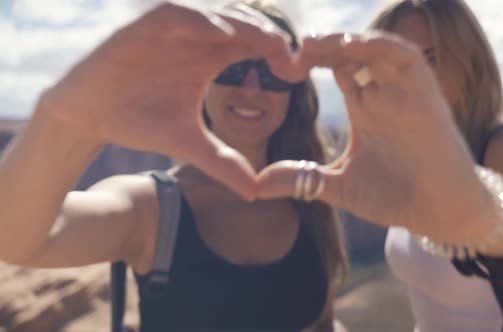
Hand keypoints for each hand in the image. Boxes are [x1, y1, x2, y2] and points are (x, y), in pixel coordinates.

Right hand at [36, 3, 299, 198]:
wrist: (89, 116)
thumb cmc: (139, 122)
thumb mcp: (189, 145)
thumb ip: (223, 163)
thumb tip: (254, 192)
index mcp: (210, 59)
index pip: (252, 47)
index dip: (277, 55)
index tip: (299, 73)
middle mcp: (195, 39)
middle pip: (240, 27)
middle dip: (268, 38)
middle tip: (292, 57)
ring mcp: (170, 31)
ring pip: (213, 16)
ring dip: (240, 25)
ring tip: (267, 42)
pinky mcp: (142, 28)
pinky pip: (174, 16)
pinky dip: (197, 21)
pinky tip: (219, 35)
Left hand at [258, 32, 494, 242]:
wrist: (440, 214)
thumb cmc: (394, 197)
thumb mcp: (337, 187)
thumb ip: (300, 179)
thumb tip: (255, 186)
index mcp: (365, 108)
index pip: (337, 67)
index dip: (310, 59)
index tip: (280, 65)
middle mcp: (384, 94)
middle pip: (352, 52)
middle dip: (322, 45)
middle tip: (290, 49)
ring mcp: (405, 93)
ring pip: (376, 49)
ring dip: (347, 41)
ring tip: (313, 44)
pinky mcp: (427, 97)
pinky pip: (407, 59)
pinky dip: (380, 48)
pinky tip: (352, 46)